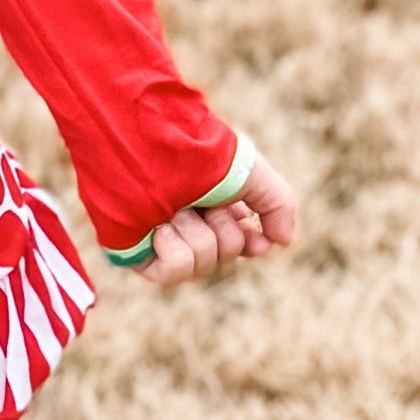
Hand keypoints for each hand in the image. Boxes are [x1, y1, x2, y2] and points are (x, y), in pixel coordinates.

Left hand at [141, 154, 297, 286]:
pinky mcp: (139, 253)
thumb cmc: (197, 154)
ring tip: (176, 208)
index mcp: (211, 202)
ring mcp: (162, 240)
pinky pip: (173, 273)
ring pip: (203, 265)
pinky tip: (159, 227)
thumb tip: (281, 242)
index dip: (253, 243)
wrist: (150, 146)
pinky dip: (174, 249)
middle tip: (204, 203)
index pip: (241, 241)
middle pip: (227, 254)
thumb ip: (277, 205)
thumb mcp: (251, 173)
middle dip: (223, 228)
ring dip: (197, 234)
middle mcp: (188, 222)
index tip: (258, 242)